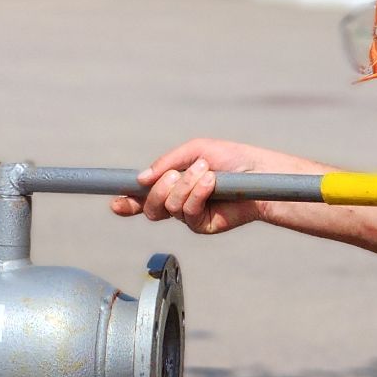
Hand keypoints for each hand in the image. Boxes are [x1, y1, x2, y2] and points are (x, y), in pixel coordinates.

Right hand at [108, 139, 331, 234]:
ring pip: (168, 207)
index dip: (127, 201)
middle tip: (176, 174)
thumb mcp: (196, 150)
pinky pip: (188, 212)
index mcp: (172, 184)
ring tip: (206, 173)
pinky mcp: (203, 225)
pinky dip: (197, 193)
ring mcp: (190, 216)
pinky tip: (211, 183)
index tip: (116, 202)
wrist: (260, 173)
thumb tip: (141, 179)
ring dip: (186, 185)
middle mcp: (178, 202)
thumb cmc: (232, 159)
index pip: (143, 197)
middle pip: (150, 206)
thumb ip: (167, 162)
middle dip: (160, 188)